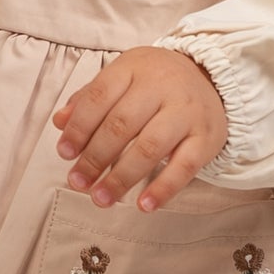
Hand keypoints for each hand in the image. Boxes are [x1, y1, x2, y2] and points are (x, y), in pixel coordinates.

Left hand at [53, 46, 228, 211]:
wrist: (213, 79)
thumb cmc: (156, 83)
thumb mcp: (122, 78)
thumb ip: (89, 99)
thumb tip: (60, 123)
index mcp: (134, 68)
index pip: (100, 97)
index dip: (79, 128)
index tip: (65, 153)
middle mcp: (162, 86)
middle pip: (122, 125)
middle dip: (95, 158)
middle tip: (78, 182)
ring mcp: (187, 112)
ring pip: (150, 147)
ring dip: (121, 178)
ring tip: (101, 198)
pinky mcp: (206, 137)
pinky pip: (185, 167)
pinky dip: (163, 188)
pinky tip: (144, 205)